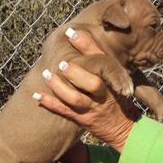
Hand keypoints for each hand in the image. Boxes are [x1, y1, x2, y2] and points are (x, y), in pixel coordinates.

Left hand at [33, 28, 139, 151]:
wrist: (125, 130)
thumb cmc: (120, 101)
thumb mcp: (120, 81)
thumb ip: (107, 64)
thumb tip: (88, 40)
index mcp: (114, 81)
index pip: (102, 60)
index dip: (87, 45)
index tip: (71, 32)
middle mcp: (104, 95)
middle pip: (92, 83)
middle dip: (76, 72)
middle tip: (62, 63)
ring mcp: (93, 109)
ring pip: (76, 98)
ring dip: (59, 87)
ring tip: (47, 74)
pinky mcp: (83, 120)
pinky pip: (65, 112)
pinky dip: (50, 103)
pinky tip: (37, 95)